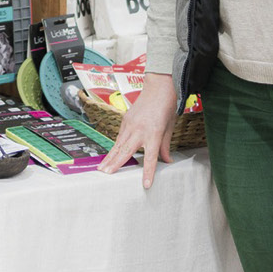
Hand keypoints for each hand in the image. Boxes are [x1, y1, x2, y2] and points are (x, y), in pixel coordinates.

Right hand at [98, 73, 178, 188]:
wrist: (158, 86)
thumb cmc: (166, 106)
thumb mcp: (170, 128)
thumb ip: (165, 146)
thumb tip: (166, 161)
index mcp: (154, 134)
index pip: (151, 158)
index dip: (148, 172)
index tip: (145, 185)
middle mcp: (140, 130)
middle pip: (126, 151)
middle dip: (115, 164)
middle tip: (106, 174)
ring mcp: (130, 124)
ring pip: (118, 144)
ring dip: (109, 157)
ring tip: (102, 168)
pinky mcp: (125, 120)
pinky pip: (119, 137)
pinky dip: (114, 147)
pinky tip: (110, 156)